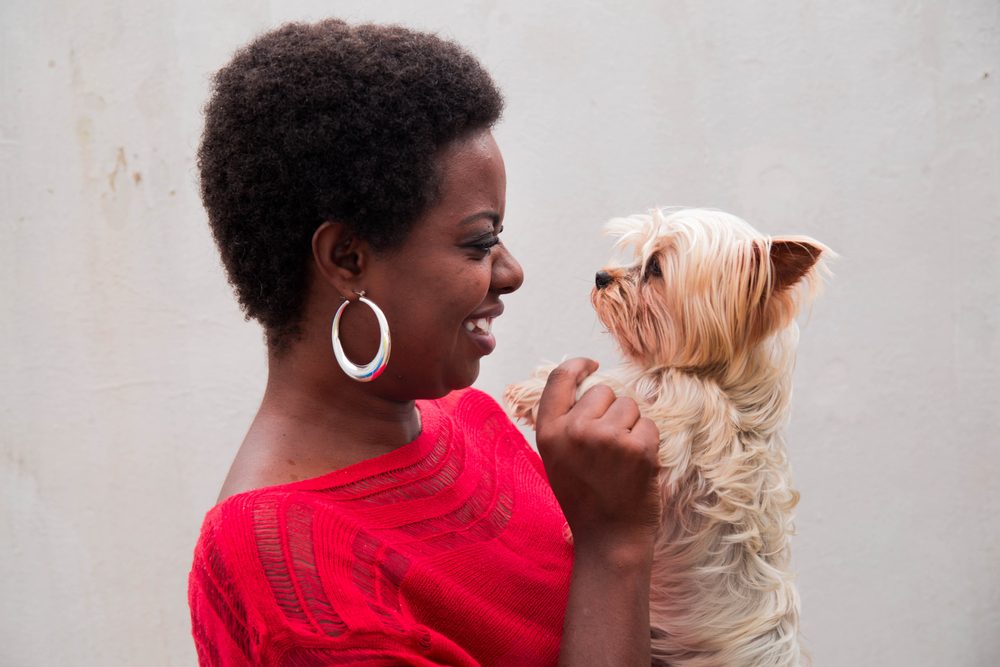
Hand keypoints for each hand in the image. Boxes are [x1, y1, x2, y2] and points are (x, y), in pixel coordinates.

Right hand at [535, 358, 660, 559]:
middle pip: (603, 391)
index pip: (560, 378)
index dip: (578, 365)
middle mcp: (575, 431)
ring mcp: (608, 438)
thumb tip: (586, 382)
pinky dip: (648, 442)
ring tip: (620, 458)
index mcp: (549, 432)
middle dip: (610, 410)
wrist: (609, 537)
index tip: (590, 365)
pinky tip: (636, 466)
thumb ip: (564, 422)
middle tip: (607, 445)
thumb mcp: (556, 457)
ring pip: (630, 406)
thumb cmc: (584, 497)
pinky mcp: (638, 448)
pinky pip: (649, 424)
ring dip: (631, 426)